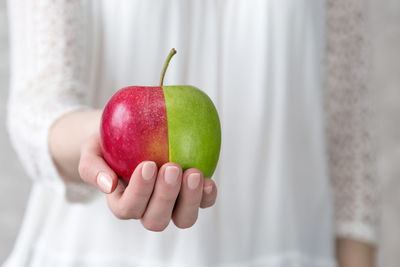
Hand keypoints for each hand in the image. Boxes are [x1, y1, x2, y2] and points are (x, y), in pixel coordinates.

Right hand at [78, 134, 216, 230]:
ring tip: (193, 173)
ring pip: (182, 219)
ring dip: (189, 200)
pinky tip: (208, 179)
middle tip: (171, 167)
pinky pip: (203, 203)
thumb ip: (92, 168)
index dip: (139, 192)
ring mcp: (171, 205)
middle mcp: (148, 209)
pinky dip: (207, 196)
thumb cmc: (107, 145)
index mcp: (122, 203)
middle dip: (165, 196)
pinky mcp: (191, 195)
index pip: (128, 208)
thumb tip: (108, 185)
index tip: (146, 165)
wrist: (128, 137)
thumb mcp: (91, 151)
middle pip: (156, 219)